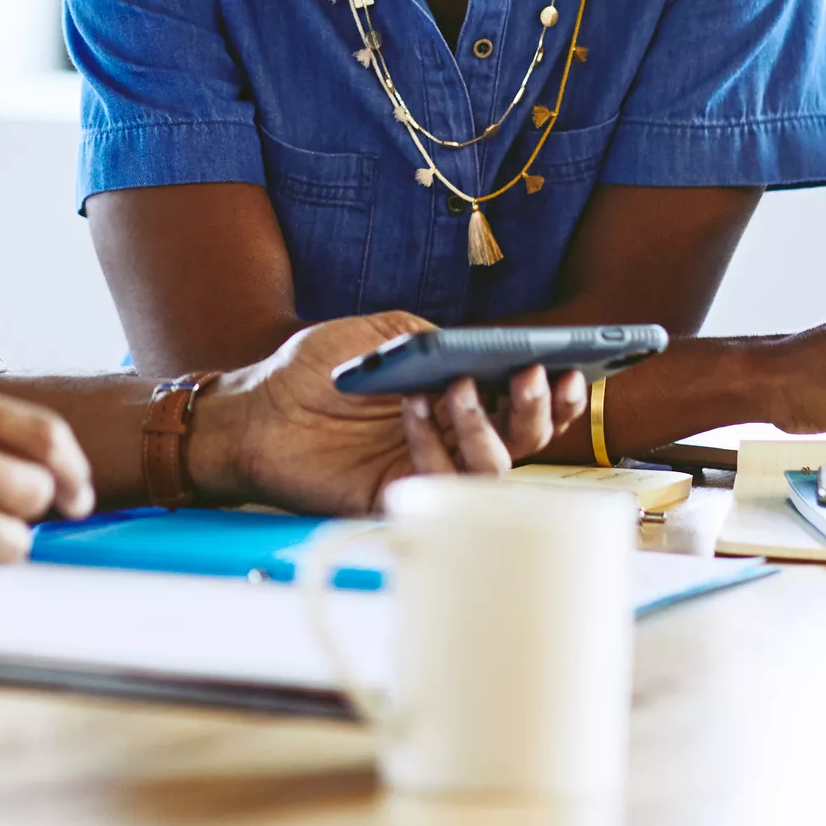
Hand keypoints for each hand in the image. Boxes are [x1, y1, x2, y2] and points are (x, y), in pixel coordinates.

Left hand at [193, 312, 588, 514]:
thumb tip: (482, 351)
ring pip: (492, 468)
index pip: (522, 404)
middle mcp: (452, 437)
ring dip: (485, 427)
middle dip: (536, 410)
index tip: (569, 368)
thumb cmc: (314, 367)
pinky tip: (415, 406)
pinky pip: (438, 483)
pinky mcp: (398, 493)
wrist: (257, 406)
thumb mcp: (382, 332)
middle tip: (530, 377)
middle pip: (523, 440)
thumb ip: (434, 335)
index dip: (554, 393)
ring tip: (459, 388)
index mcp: (458, 398)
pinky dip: (434, 444)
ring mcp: (428, 467)